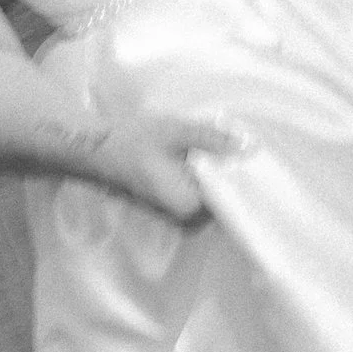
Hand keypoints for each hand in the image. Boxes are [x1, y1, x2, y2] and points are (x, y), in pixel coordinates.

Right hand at [83, 110, 253, 225]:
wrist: (93, 149)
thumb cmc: (131, 141)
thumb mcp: (176, 133)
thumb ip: (214, 139)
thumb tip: (249, 146)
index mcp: (189, 206)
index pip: (232, 198)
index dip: (247, 177)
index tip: (259, 157)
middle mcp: (186, 218)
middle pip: (224, 197)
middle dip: (234, 173)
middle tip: (246, 145)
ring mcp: (177, 213)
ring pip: (212, 194)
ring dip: (220, 173)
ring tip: (229, 146)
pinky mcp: (171, 203)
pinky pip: (199, 192)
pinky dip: (206, 175)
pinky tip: (209, 155)